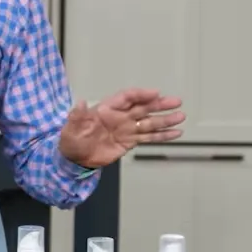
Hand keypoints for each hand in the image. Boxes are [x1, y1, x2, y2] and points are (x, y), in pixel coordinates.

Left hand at [58, 88, 184, 168]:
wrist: (74, 159)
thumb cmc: (71, 139)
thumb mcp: (70, 128)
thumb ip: (77, 116)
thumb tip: (79, 103)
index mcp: (106, 109)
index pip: (126, 98)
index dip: (141, 94)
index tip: (155, 93)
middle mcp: (119, 116)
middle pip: (143, 108)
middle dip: (159, 104)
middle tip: (175, 101)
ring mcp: (126, 129)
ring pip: (149, 123)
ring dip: (165, 120)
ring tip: (180, 116)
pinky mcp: (130, 142)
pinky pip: (149, 138)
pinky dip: (162, 136)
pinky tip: (176, 133)